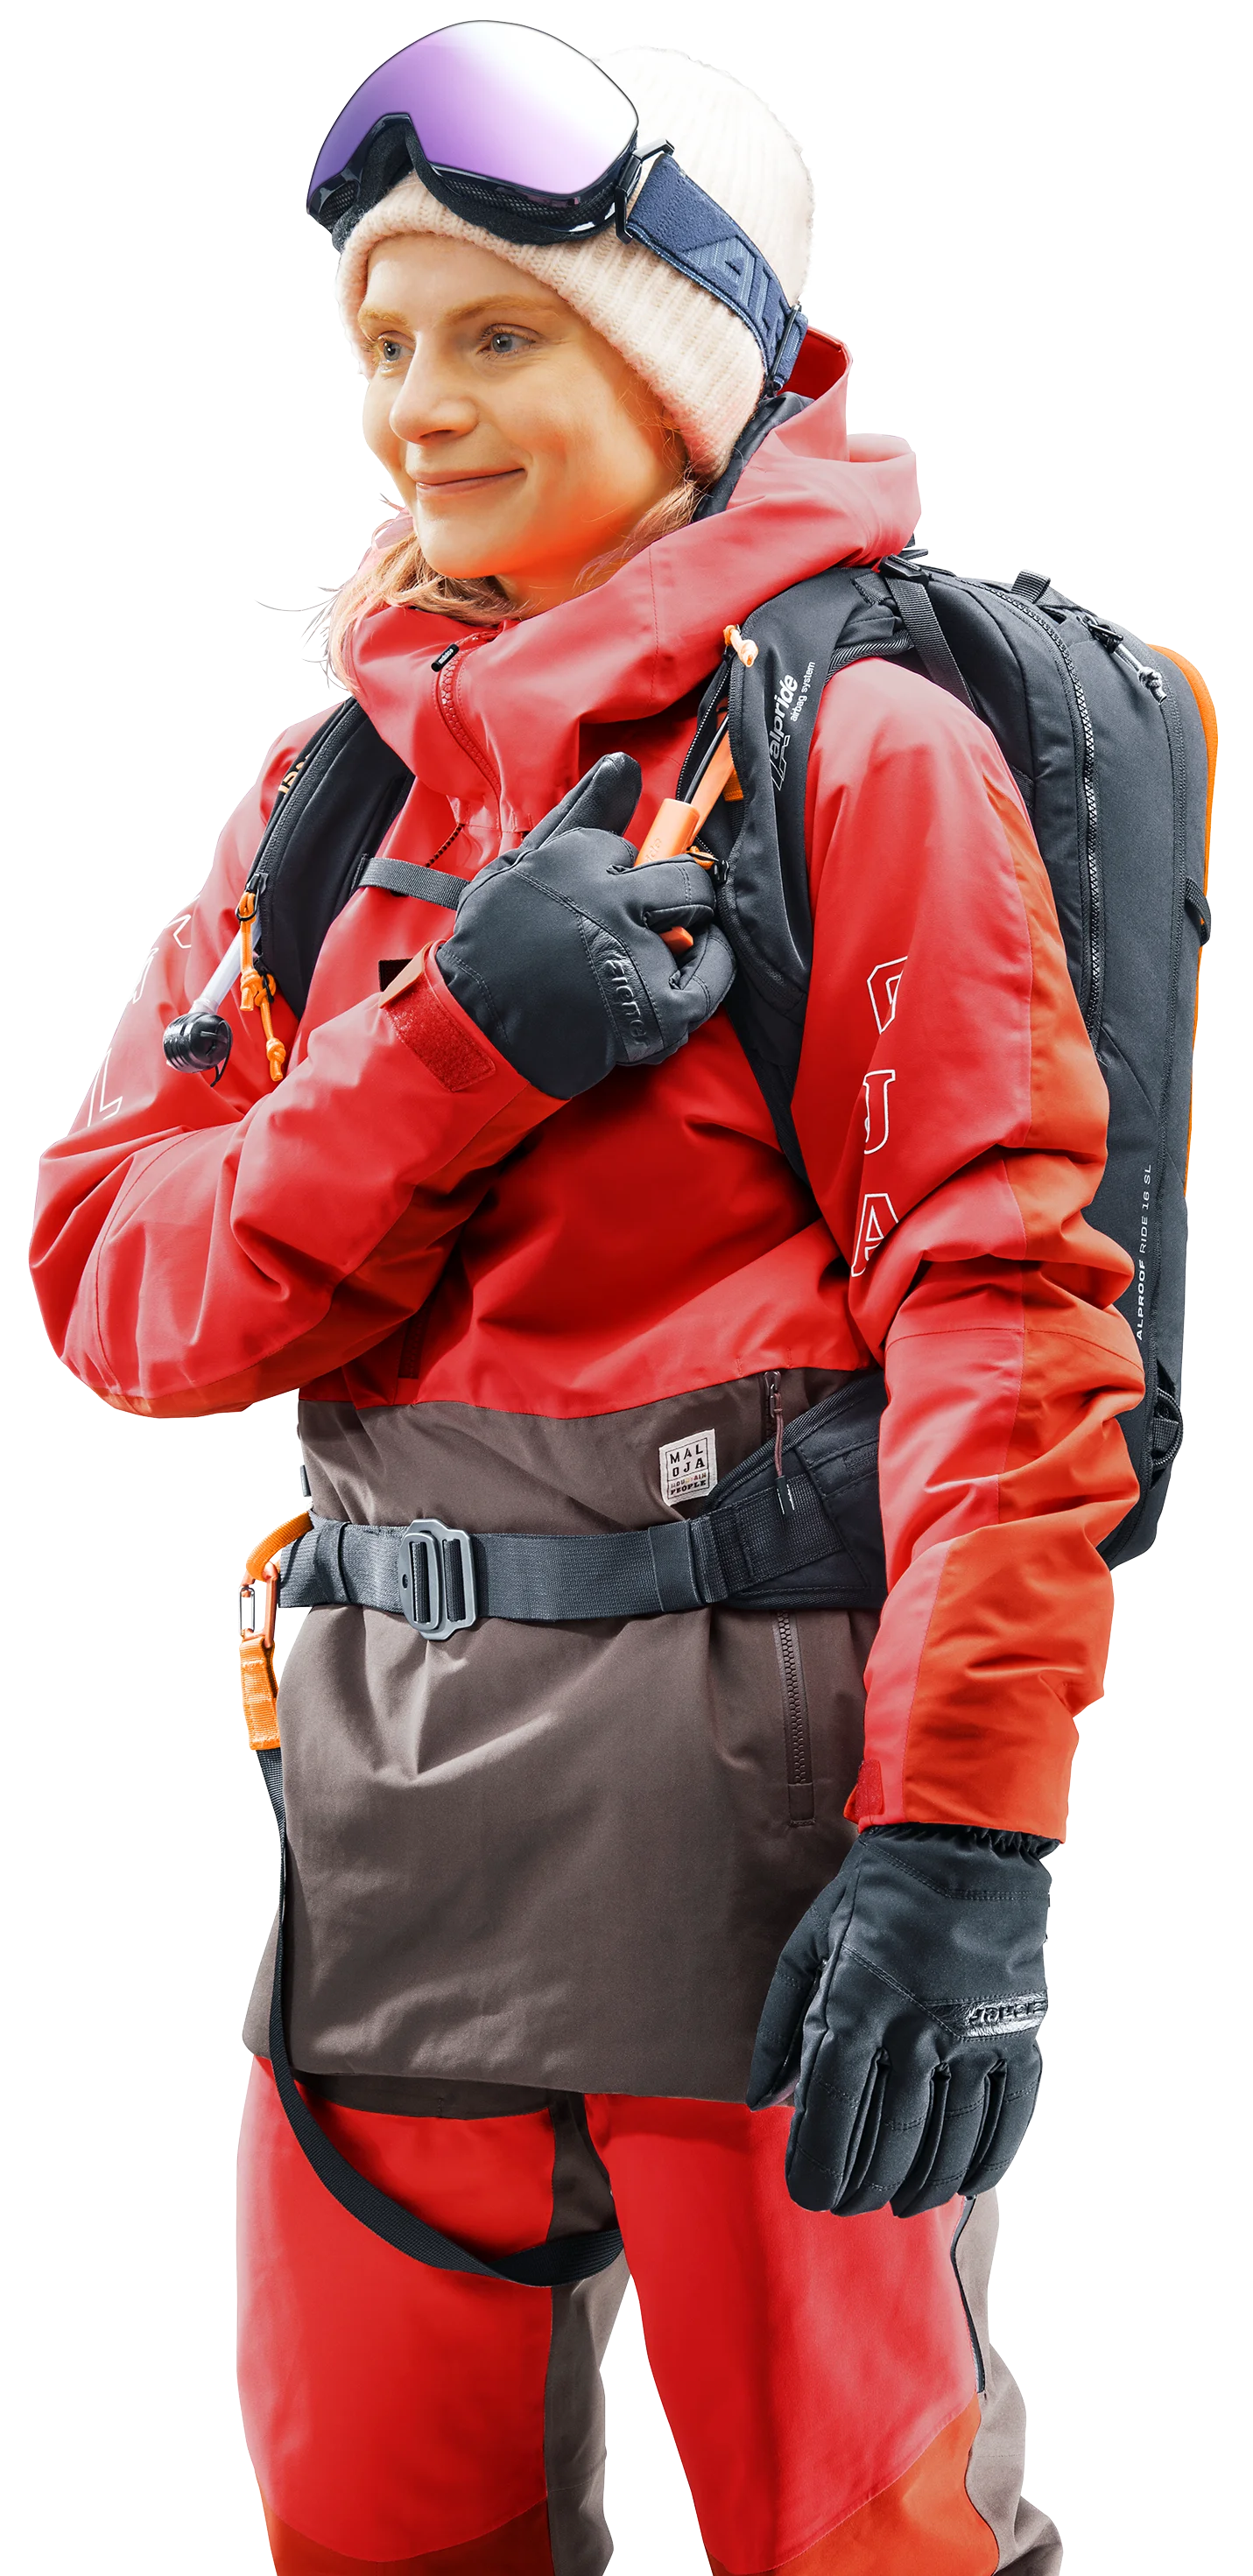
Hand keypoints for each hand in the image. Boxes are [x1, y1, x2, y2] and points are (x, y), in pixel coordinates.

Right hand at [436, 751, 734, 1097]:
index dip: (619, 873)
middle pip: (682, 879)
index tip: (601, 897)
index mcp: (573, 861)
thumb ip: (577, 815)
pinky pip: (710, 981)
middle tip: (655, 915)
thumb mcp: (521, 868)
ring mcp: (635, 958)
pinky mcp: (654, 1010)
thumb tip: (622, 763)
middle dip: (675, 893)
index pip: (627, 850)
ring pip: (695, 924)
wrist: (474, 1031)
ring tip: (647, 953)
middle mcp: (608, 903)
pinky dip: (711, 973)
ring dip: (683, 934)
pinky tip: (689, 971)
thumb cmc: (493, 946)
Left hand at [746, 1825, 1052, 2216]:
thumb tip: (765, 2099)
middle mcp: (916, 2030)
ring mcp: (974, 2036)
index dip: (818, 2168)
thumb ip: (782, 2026)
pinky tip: (965, 2182)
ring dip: (922, 2187)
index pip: (832, 2117)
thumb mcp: (809, 1945)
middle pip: (889, 2143)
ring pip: (948, 2143)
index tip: (808, 2193)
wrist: (962, 1840)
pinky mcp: (1020, 2034)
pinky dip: (987, 2162)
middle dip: (863, 2186)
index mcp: (855, 2007)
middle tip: (849, 2202)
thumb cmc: (874, 1894)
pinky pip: (1009, 2120)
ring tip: (902, 2202)